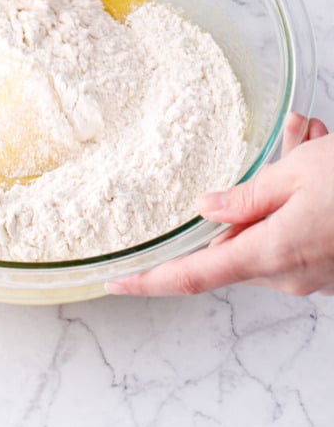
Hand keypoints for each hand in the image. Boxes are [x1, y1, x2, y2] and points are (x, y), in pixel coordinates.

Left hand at [106, 115, 333, 297]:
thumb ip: (244, 198)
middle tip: (292, 144)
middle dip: (244, 201)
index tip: (114, 282)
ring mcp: (313, 280)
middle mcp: (288, 277)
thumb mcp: (296, 176)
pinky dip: (301, 208)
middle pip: (236, 245)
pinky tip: (323, 169)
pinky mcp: (330, 273)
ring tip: (314, 145)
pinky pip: (295, 241)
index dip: (149, 281)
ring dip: (278, 197)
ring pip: (268, 237)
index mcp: (269, 254)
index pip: (192, 276)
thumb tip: (204, 211)